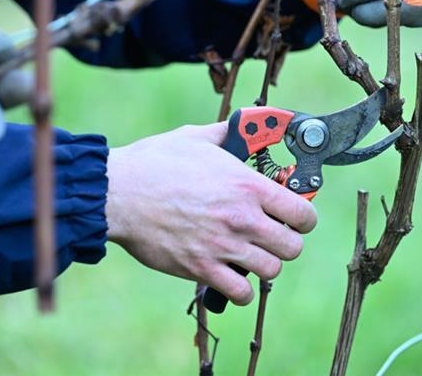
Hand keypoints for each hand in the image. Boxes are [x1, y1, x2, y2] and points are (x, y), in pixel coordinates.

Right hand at [105, 123, 317, 304]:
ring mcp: (223, 246)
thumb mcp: (196, 138)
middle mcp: (242, 219)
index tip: (296, 217)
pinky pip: (240, 293)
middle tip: (273, 237)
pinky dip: (241, 289)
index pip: (303, 213)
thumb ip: (227, 135)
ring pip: (271, 270)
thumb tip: (243, 127)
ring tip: (253, 256)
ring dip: (266, 265)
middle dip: (287, 242)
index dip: (304, 217)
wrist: (117, 194)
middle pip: (293, 247)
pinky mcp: (201, 269)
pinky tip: (234, 276)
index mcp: (248, 186)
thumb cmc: (154, 163)